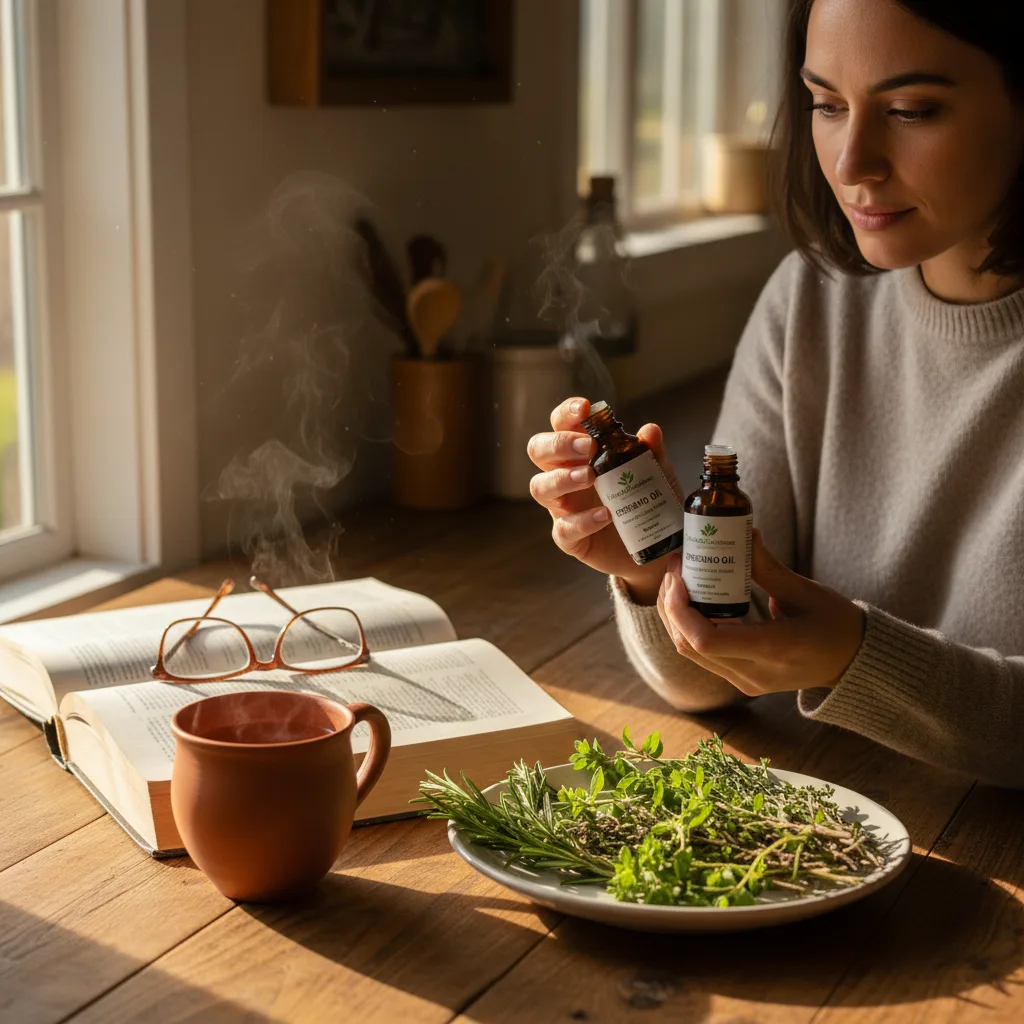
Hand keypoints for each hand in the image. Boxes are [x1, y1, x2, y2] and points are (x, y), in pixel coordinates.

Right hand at [527, 397, 684, 601]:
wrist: (656, 547)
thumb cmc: (648, 502)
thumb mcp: (657, 474)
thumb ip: (653, 453)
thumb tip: (650, 430)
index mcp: (581, 453)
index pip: (561, 425)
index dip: (566, 414)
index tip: (583, 409)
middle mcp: (565, 475)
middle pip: (539, 451)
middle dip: (559, 444)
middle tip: (588, 446)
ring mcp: (564, 507)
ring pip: (540, 488)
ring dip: (562, 479)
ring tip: (589, 477)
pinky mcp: (570, 538)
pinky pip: (564, 529)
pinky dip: (582, 521)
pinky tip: (604, 515)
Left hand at [657, 529, 865, 694]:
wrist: (854, 662)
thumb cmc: (836, 623)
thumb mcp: (804, 591)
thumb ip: (767, 567)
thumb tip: (743, 533)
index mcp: (774, 649)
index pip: (706, 640)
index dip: (681, 609)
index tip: (679, 576)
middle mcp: (754, 673)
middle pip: (690, 646)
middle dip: (672, 605)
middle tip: (676, 568)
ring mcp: (746, 681)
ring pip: (690, 652)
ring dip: (676, 616)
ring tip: (679, 579)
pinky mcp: (742, 679)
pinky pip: (702, 655)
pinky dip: (689, 627)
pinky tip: (692, 599)